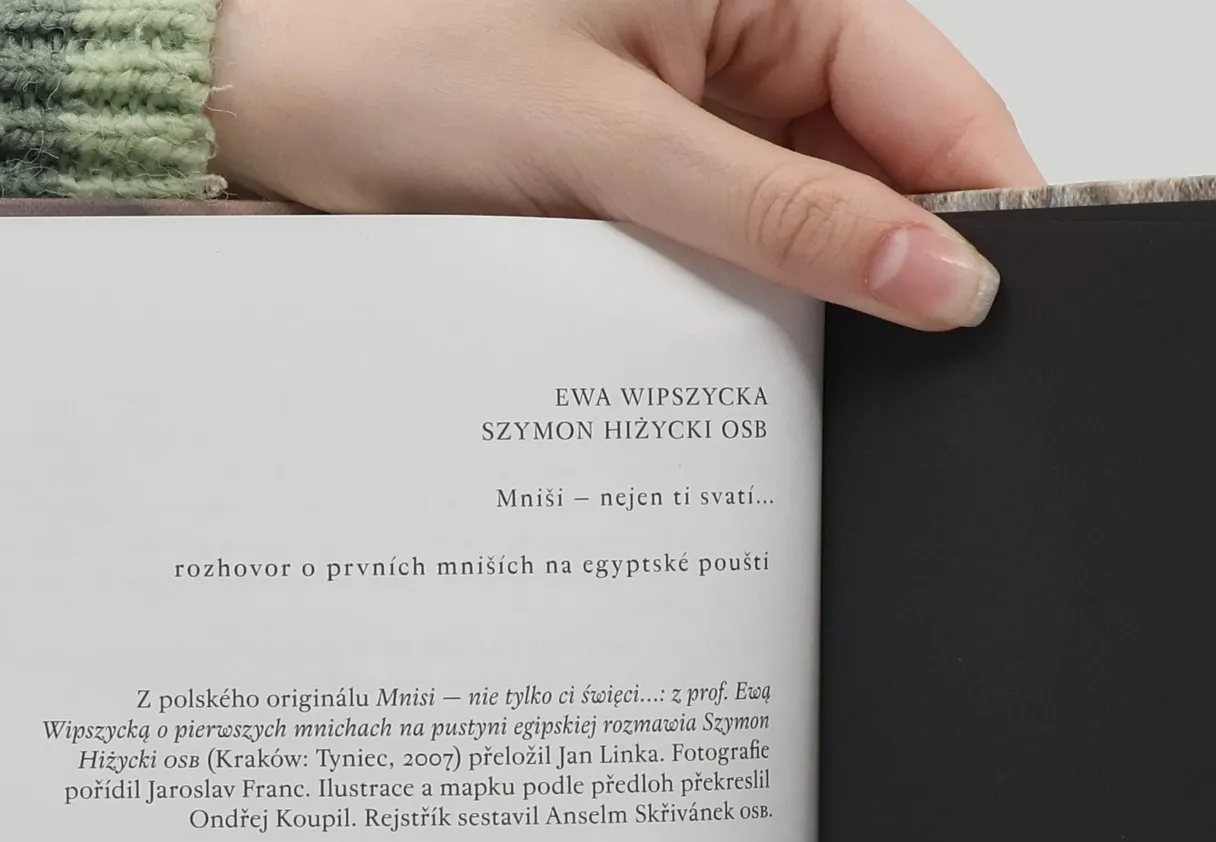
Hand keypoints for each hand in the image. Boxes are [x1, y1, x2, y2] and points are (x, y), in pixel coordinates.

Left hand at [210, 0, 1041, 328]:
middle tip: (906, 369)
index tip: (1006, 307)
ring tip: (802, 364)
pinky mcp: (642, 161)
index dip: (975, 197)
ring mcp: (692, 97)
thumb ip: (777, 213)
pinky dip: (734, 291)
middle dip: (887, 254)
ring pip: (801, 205)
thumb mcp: (610, 148)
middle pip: (874, 152)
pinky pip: (726, 232)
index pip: (927, 87)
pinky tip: (731, 346)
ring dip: (803, 284)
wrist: (271, 109)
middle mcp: (740, 24)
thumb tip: (936, 272)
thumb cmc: (402, 73)